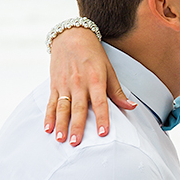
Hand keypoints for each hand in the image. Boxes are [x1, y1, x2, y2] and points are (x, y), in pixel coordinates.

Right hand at [44, 26, 135, 143]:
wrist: (71, 36)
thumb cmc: (93, 54)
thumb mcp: (109, 69)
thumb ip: (117, 91)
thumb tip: (131, 107)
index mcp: (95, 80)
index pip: (100, 103)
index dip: (102, 118)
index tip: (103, 133)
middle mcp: (79, 83)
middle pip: (78, 108)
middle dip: (77, 126)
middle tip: (76, 143)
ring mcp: (65, 84)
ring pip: (62, 107)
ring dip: (60, 124)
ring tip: (60, 139)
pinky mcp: (54, 85)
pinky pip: (51, 103)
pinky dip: (48, 116)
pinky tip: (48, 128)